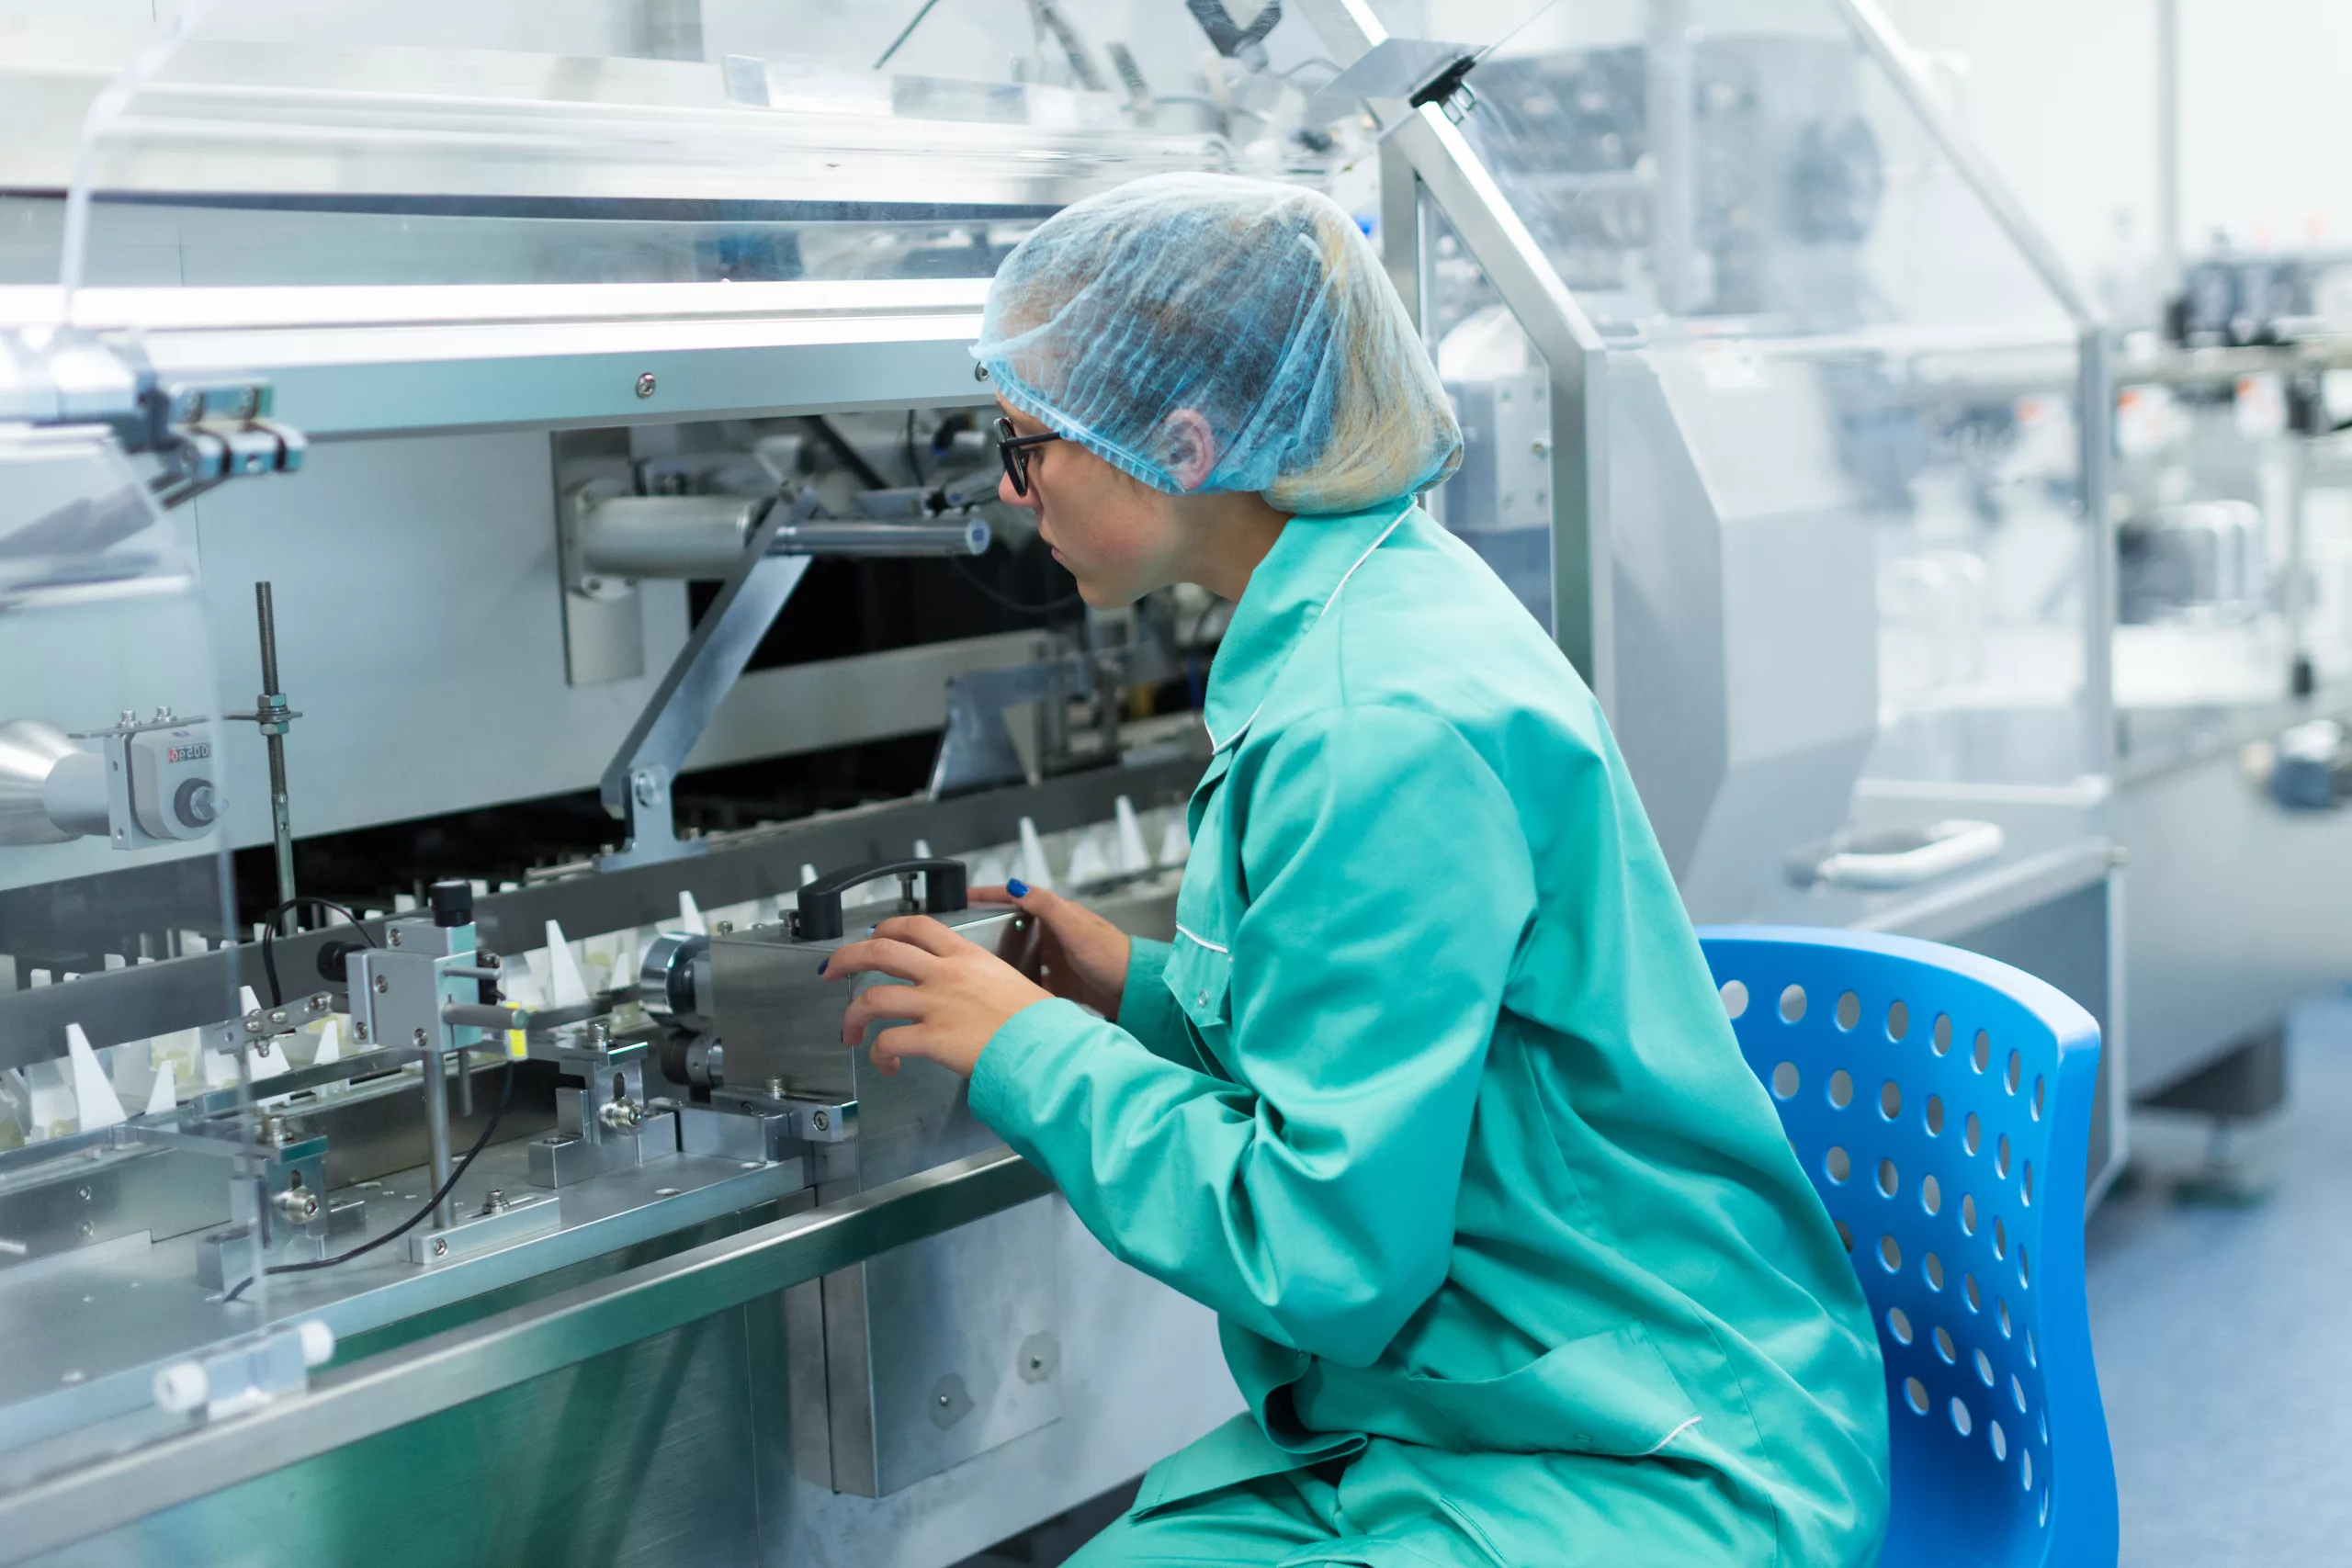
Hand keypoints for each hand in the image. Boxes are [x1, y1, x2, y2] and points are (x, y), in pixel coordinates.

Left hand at [822, 915, 1051, 1078]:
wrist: (1047, 1048)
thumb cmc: (1039, 1023)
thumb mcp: (1012, 983)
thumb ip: (985, 981)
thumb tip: (978, 995)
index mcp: (966, 957)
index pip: (917, 926)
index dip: (886, 928)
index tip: (873, 937)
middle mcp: (946, 974)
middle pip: (881, 951)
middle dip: (846, 957)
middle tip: (831, 970)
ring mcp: (936, 1005)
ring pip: (873, 997)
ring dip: (852, 1015)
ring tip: (850, 1031)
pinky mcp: (931, 1038)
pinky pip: (887, 1042)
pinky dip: (878, 1055)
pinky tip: (886, 1065)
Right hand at [973, 880, 1131, 1020]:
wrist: (1135, 991)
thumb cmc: (1112, 956)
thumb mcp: (1076, 929)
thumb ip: (1047, 906)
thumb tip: (1016, 886)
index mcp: (1059, 916)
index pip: (1020, 898)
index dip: (993, 895)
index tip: (967, 895)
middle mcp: (1057, 934)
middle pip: (1017, 926)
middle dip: (991, 927)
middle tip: (965, 933)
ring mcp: (1058, 958)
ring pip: (1023, 954)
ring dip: (1004, 958)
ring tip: (979, 964)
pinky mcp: (1062, 982)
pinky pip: (1033, 980)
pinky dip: (1020, 982)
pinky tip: (1007, 990)